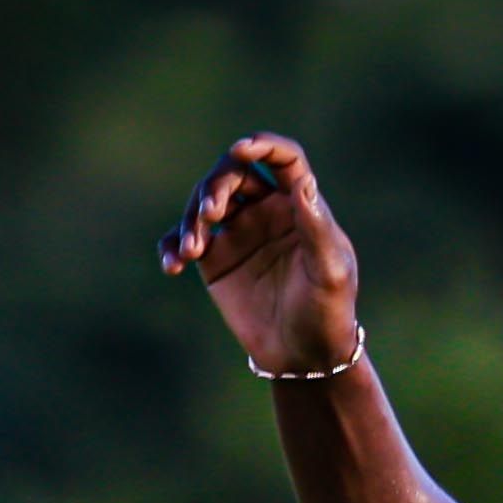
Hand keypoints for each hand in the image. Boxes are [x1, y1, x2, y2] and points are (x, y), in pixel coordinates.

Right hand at [159, 133, 362, 376]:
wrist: (303, 356)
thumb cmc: (328, 312)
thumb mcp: (330, 272)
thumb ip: (317, 228)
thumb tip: (304, 184)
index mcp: (299, 204)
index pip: (283, 159)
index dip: (263, 145)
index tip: (242, 149)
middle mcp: (266, 210)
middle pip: (234, 173)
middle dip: (216, 185)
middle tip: (210, 213)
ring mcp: (238, 232)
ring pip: (204, 204)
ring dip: (191, 219)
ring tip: (190, 252)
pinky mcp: (214, 259)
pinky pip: (184, 240)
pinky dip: (173, 245)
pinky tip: (172, 264)